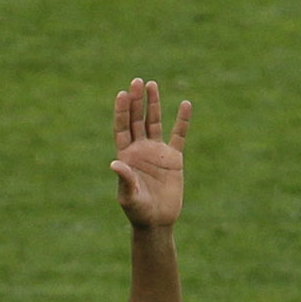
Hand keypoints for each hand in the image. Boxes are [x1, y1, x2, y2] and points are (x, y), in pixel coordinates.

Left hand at [110, 77, 188, 228]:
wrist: (157, 220)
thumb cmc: (138, 211)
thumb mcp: (128, 196)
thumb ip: (124, 179)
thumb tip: (115, 163)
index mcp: (126, 156)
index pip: (122, 128)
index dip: (121, 111)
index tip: (121, 94)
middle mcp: (140, 150)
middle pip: (137, 120)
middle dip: (136, 101)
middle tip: (136, 81)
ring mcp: (157, 152)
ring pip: (155, 122)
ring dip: (153, 104)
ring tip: (151, 84)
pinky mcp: (174, 158)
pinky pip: (179, 135)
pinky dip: (182, 121)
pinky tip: (185, 104)